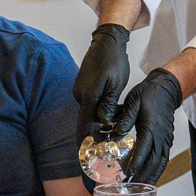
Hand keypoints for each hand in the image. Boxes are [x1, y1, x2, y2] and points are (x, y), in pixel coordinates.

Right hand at [74, 22, 132, 142]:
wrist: (106, 42)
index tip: (82, 153)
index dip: (83, 140)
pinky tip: (109, 109)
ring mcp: (80, 90)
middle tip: (107, 141)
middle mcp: (79, 94)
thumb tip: (104, 121)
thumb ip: (109, 104)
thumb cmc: (113, 61)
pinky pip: (90, 103)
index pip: (83, 124)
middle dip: (97, 130)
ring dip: (99, 117)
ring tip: (112, 123)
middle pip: (88, 119)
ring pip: (90, 111)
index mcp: (88, 95)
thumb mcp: (116, 84)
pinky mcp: (83, 87)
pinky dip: (98, 109)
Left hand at [116, 69, 184, 184]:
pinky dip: (156, 172)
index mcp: (151, 127)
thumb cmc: (148, 94)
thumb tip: (117, 133)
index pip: (144, 149)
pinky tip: (148, 179)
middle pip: (154, 162)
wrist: (166, 89)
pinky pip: (162, 161)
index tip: (126, 174)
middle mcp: (161, 137)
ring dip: (151, 177)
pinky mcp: (166, 142)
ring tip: (140, 190)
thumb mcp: (133, 101)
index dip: (135, 163)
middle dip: (142, 176)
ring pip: (160, 164)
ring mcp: (166, 141)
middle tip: (130, 189)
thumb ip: (125, 117)